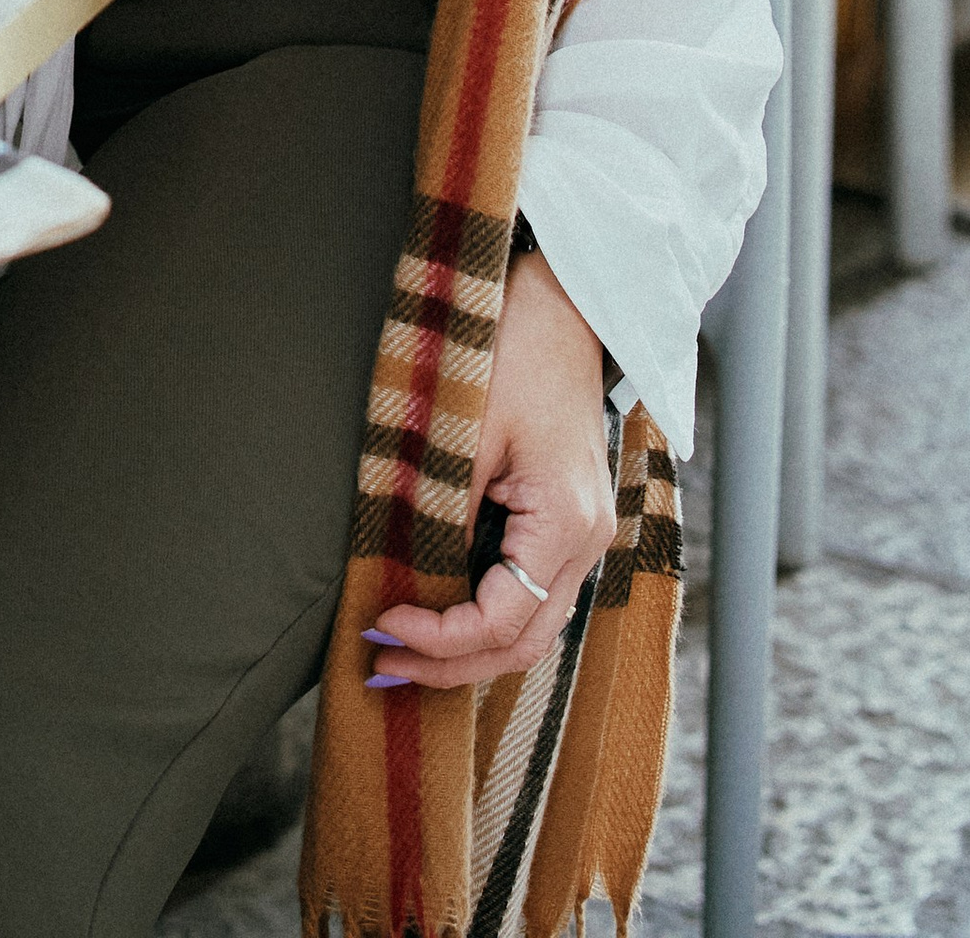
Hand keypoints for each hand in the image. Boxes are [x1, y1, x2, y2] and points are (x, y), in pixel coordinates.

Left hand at [366, 255, 613, 693]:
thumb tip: (404, 579)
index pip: (501, 620)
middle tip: (381, 664)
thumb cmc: (511, 352)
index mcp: (565, 523)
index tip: (381, 623)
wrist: (562, 305)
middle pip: (523, 643)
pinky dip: (488, 614)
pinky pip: (534, 593)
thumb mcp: (464, 430)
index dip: (438, 638)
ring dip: (469, 648)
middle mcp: (588, 542)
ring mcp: (586, 536)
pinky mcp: (571, 522)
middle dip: (451, 664)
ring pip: (532, 627)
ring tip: (403, 652)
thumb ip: (441, 510)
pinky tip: (441, 612)